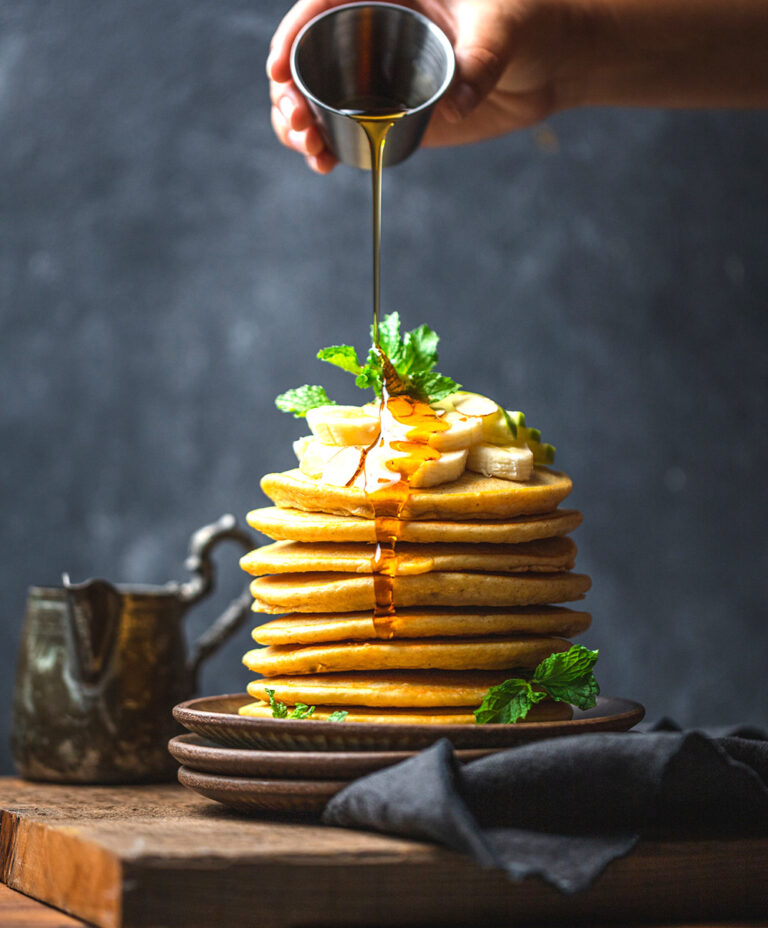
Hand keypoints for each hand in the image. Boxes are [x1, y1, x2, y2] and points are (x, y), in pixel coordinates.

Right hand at [267, 0, 570, 173]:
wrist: (549, 59)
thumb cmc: (528, 17)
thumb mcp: (504, 23)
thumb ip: (481, 58)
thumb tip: (457, 103)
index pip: (322, 5)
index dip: (291, 35)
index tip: (277, 69)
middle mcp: (373, 32)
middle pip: (308, 57)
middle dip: (289, 92)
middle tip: (297, 122)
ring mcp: (379, 76)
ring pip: (318, 98)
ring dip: (300, 126)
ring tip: (309, 149)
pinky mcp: (391, 113)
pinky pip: (346, 129)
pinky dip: (328, 148)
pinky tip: (323, 164)